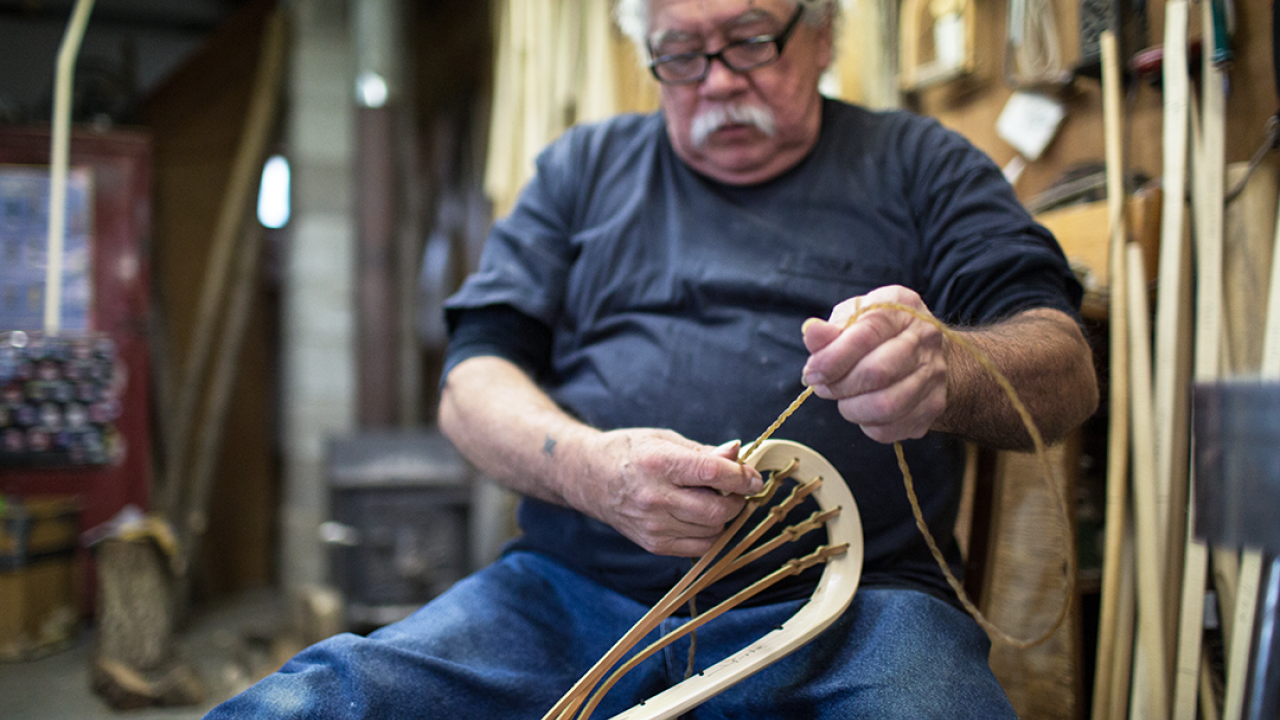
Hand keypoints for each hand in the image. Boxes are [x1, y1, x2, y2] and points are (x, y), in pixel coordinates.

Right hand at [570, 431, 763, 556]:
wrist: (589, 478)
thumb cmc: (630, 452)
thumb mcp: (664, 439)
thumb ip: (703, 452)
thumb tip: (738, 454)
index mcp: (658, 463)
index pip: (713, 473)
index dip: (742, 477)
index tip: (754, 478)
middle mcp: (654, 497)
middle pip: (717, 509)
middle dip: (737, 500)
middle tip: (736, 489)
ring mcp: (653, 525)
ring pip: (712, 530)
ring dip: (723, 517)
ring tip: (713, 499)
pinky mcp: (653, 545)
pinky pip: (699, 547)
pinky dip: (709, 533)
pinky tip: (700, 516)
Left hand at [800, 285, 947, 443]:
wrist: (922, 351)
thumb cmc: (877, 333)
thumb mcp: (851, 319)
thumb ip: (829, 330)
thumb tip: (812, 332)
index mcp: (900, 308)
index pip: (865, 335)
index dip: (832, 358)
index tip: (813, 371)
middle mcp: (924, 338)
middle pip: (877, 373)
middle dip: (839, 386)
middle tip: (823, 386)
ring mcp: (934, 373)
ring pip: (886, 406)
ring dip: (852, 409)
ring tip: (843, 400)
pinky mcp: (934, 404)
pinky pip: (892, 428)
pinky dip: (868, 425)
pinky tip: (863, 411)